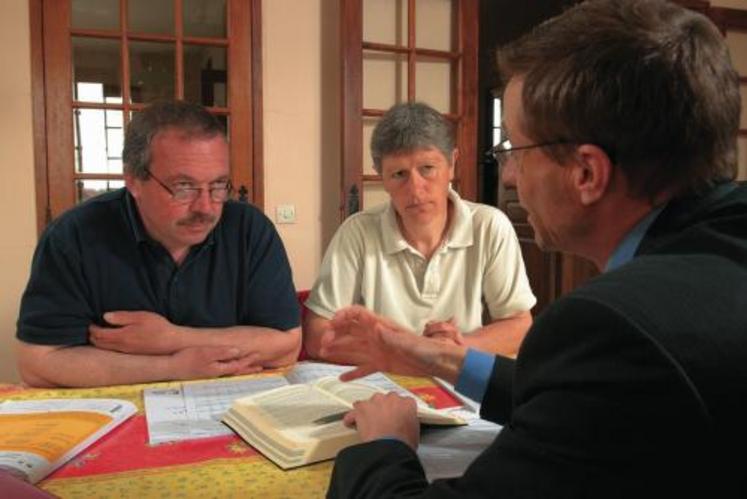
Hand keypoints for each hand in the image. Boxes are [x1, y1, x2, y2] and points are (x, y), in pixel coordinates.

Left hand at [89, 311, 182, 354]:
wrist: (172, 343)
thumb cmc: (158, 327)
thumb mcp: (141, 316)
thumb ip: (122, 317)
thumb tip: (105, 316)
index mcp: (122, 336)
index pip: (99, 334)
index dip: (92, 328)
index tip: (91, 323)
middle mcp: (121, 346)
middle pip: (99, 343)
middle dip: (93, 336)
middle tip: (92, 328)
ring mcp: (126, 352)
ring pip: (105, 349)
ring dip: (99, 342)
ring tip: (99, 335)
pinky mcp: (131, 355)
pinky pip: (113, 352)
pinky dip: (107, 346)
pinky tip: (112, 342)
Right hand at [170, 346, 262, 379]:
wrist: (171, 367)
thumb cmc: (187, 359)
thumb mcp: (207, 353)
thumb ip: (223, 353)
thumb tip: (238, 351)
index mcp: (219, 369)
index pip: (239, 365)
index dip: (249, 360)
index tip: (259, 355)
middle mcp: (218, 373)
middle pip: (237, 371)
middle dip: (249, 368)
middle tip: (261, 366)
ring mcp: (212, 373)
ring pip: (231, 371)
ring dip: (242, 369)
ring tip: (251, 367)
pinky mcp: (206, 371)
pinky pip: (224, 370)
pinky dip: (232, 368)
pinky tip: (231, 365)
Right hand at [320, 306, 466, 382]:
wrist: (437, 363)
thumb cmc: (425, 349)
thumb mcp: (408, 343)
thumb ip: (391, 336)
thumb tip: (374, 327)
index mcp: (381, 326)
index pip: (358, 314)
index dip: (343, 316)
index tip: (332, 324)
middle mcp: (376, 336)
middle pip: (350, 331)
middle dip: (335, 334)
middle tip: (324, 345)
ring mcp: (377, 351)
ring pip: (353, 348)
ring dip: (338, 350)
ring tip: (324, 354)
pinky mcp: (381, 364)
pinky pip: (363, 367)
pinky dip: (353, 372)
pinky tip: (341, 378)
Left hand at [343, 392, 419, 449]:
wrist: (389, 449)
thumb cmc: (402, 443)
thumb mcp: (414, 431)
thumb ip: (409, 421)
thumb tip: (405, 423)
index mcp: (407, 403)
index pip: (402, 401)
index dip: (397, 409)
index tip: (394, 415)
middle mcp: (391, 398)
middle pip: (385, 399)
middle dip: (382, 408)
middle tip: (381, 420)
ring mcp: (376, 401)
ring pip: (369, 402)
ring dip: (368, 411)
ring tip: (367, 423)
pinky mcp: (362, 408)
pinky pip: (353, 411)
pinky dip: (351, 418)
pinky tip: (351, 423)